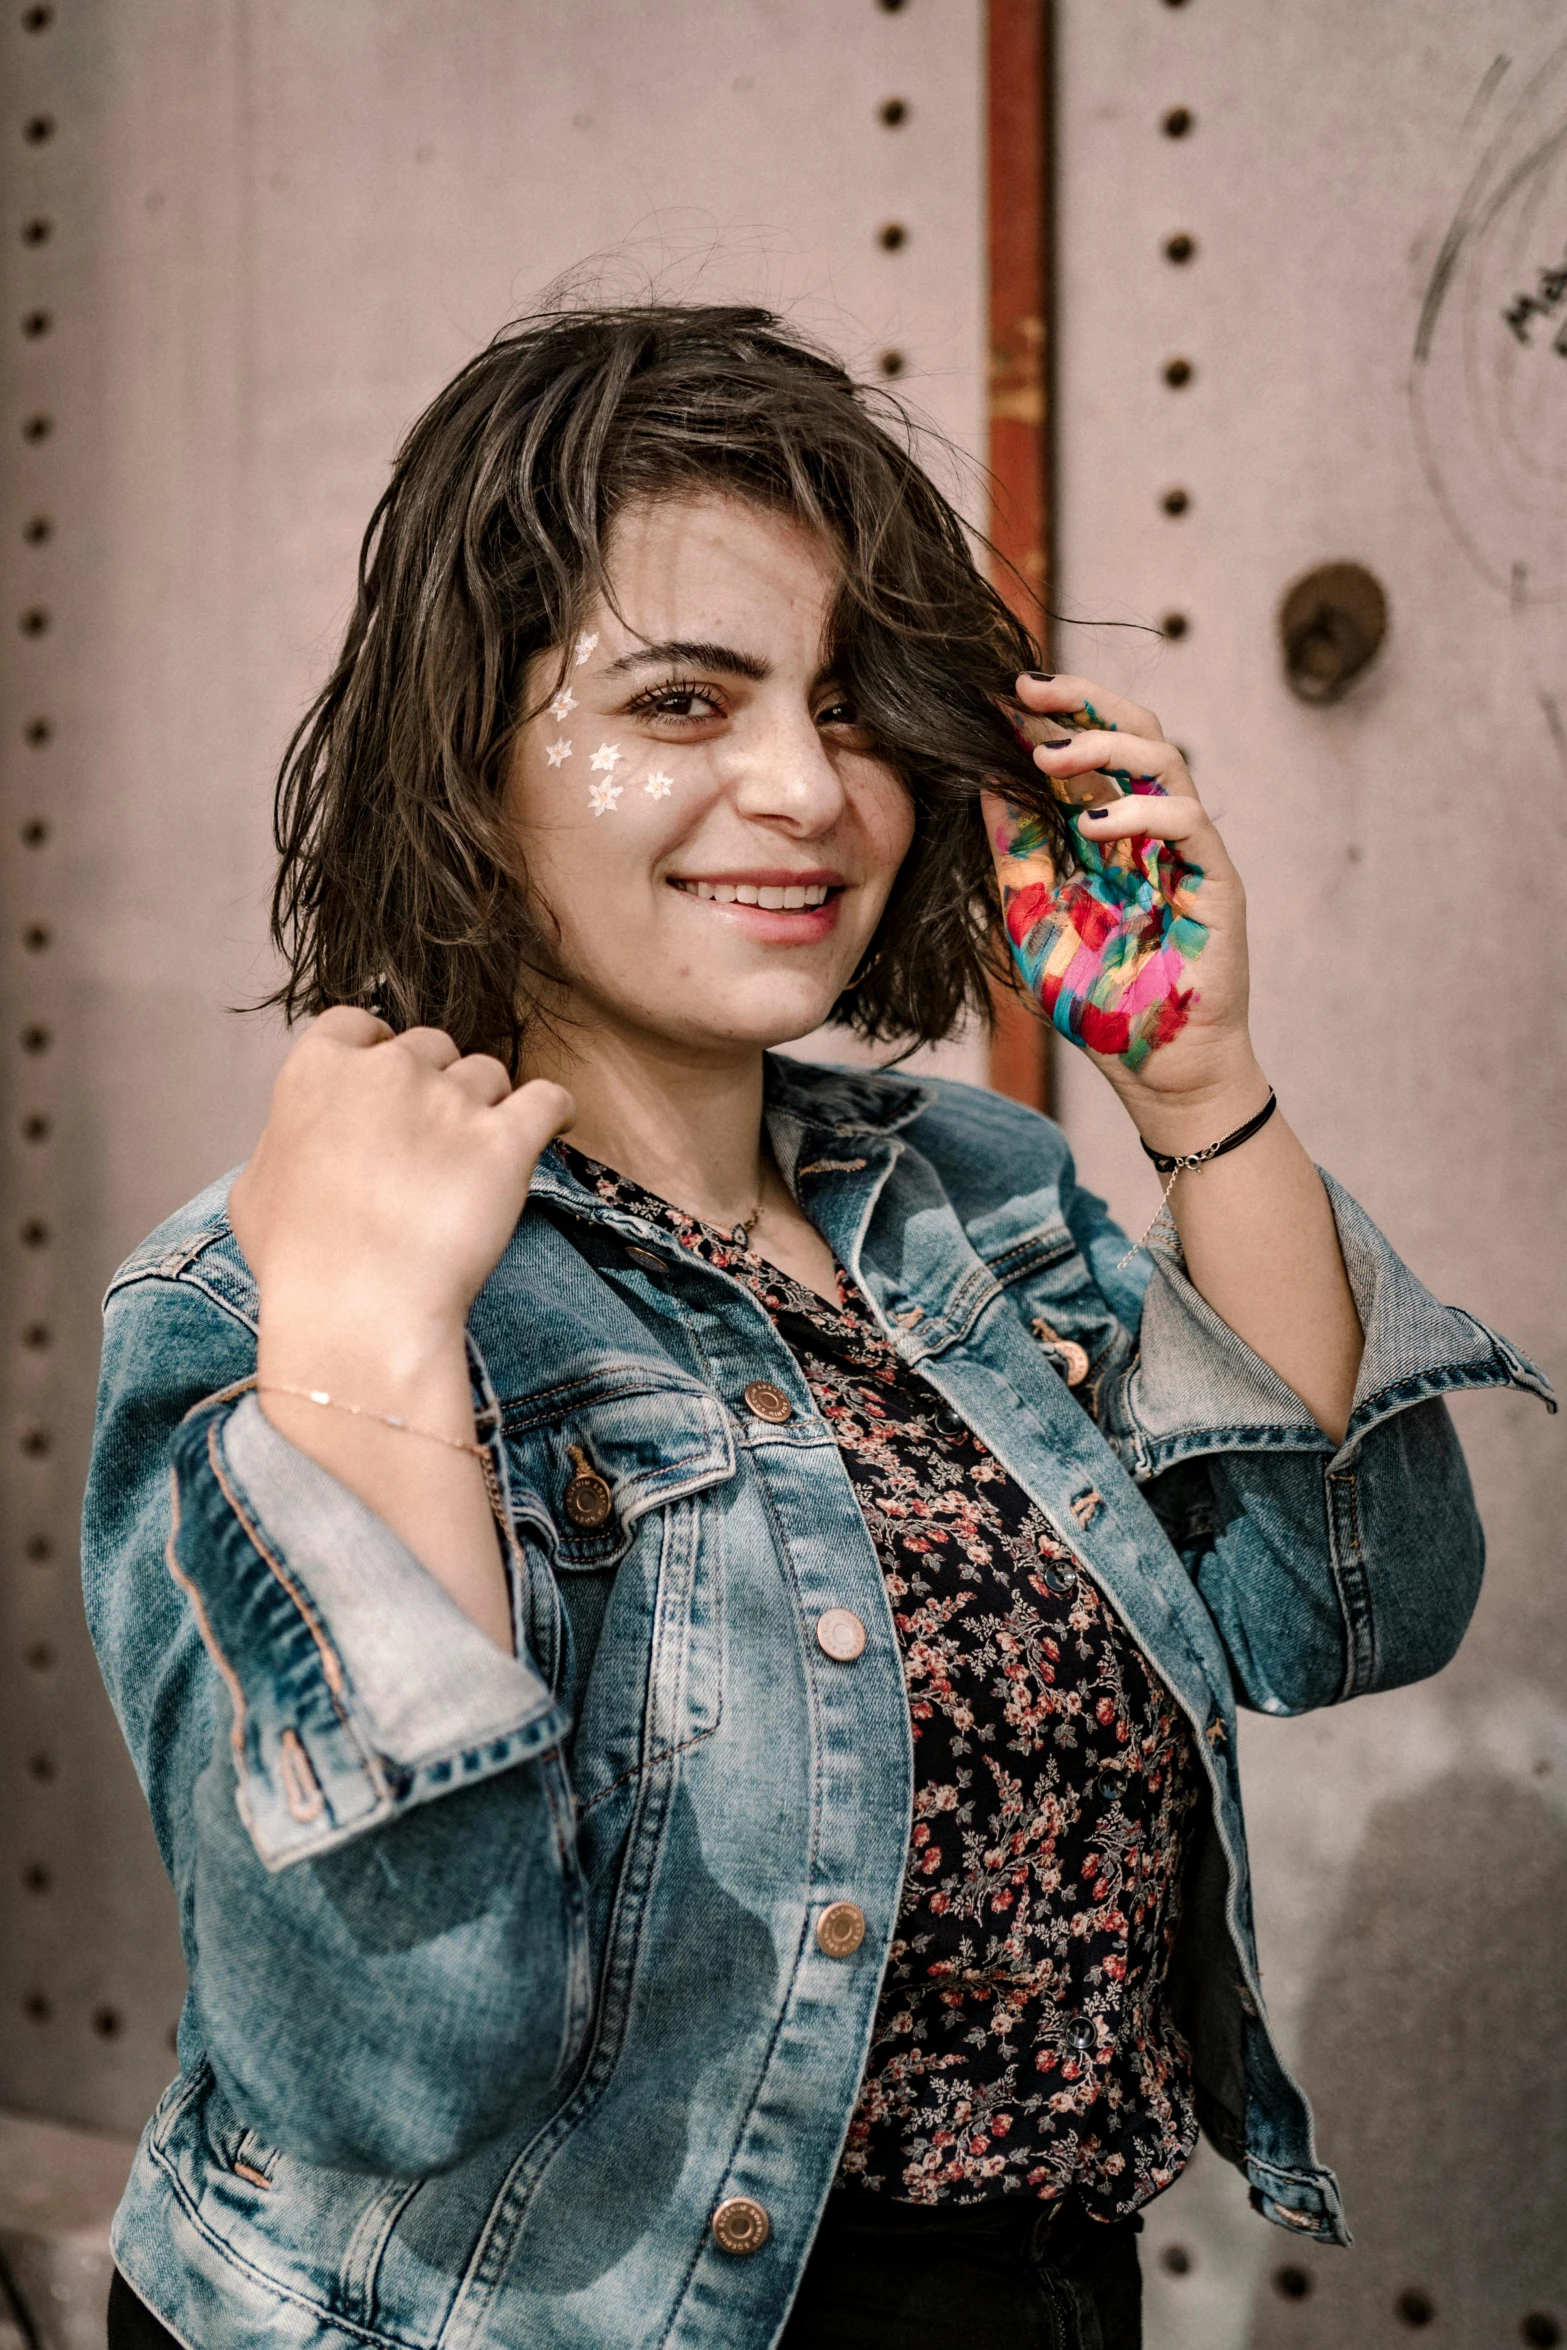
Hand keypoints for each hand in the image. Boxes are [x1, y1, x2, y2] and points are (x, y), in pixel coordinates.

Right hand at [230, 1009, 575, 1378]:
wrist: (357, 1310)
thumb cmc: (299, 1263)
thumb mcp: (253, 1193)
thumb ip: (280, 1144)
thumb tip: (297, 1139)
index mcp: (317, 1072)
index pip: (358, 1024)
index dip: (378, 1050)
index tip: (390, 1082)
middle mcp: (386, 1070)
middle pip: (430, 1046)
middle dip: (436, 1082)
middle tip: (435, 1138)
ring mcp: (450, 1101)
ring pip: (489, 1073)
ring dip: (489, 1104)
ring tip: (479, 1156)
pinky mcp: (506, 1140)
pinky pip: (550, 1099)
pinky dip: (556, 1109)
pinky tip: (555, 1123)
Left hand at [982, 672, 1259, 1129]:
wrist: (1153, 1071)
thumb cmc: (1097, 1001)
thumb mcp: (1031, 916)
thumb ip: (1015, 851)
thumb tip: (980, 780)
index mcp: (1107, 834)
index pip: (1083, 754)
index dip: (1045, 720)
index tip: (991, 699)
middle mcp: (1150, 831)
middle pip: (1131, 734)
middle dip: (1081, 702)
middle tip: (1024, 690)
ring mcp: (1187, 852)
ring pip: (1164, 760)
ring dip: (1104, 746)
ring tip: (1047, 755)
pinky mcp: (1217, 881)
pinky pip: (1191, 823)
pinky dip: (1144, 812)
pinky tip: (1093, 826)